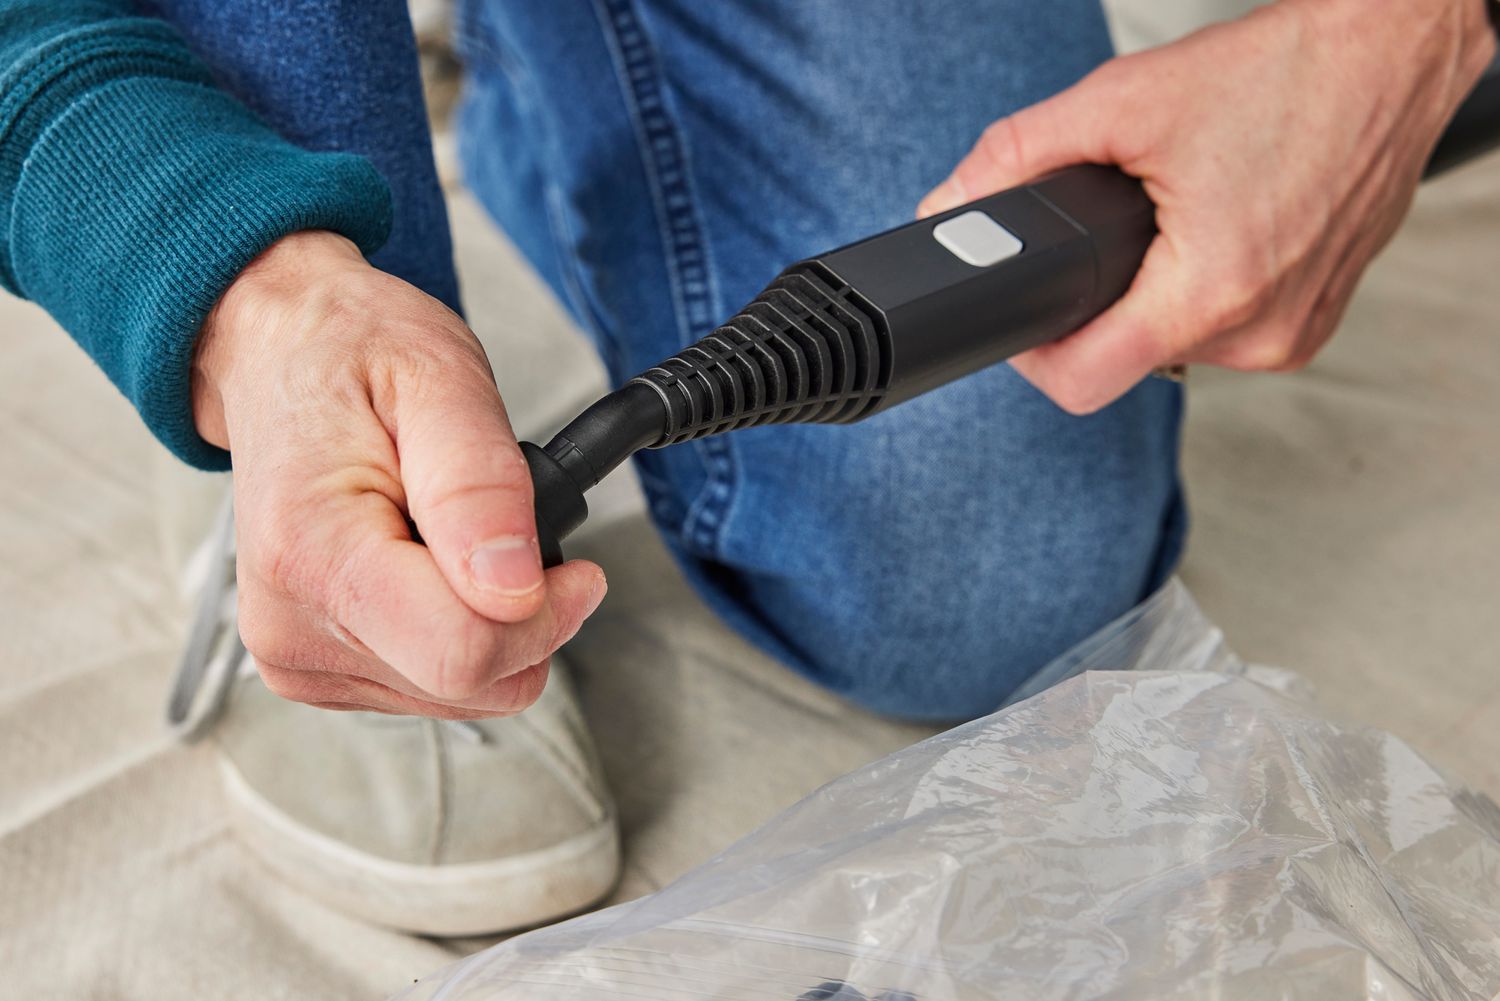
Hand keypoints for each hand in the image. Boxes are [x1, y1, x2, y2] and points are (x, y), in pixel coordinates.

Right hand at [192, 231, 605, 718]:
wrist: (279, 355)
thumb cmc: (353, 354)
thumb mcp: (440, 380)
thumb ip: (481, 485)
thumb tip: (515, 588)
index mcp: (312, 552)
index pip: (462, 653)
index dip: (545, 618)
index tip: (576, 568)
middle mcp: (291, 623)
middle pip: (466, 683)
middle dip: (522, 620)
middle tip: (508, 530)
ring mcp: (295, 654)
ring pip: (457, 693)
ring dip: (488, 624)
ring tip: (450, 533)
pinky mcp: (311, 668)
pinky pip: (428, 686)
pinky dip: (454, 632)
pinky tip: (427, 562)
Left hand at [919, 0, 1496, 413]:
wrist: (1393, 56)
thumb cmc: (1286, 73)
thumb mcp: (1124, 101)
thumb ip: (1020, 154)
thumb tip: (953, 201)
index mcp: (1212, 293)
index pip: (1082, 383)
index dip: (1033, 353)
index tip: (1025, 311)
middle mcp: (1260, 335)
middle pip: (1124, 362)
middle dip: (1097, 304)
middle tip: (1108, 232)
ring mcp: (1293, 336)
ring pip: (1172, 348)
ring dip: (1150, 295)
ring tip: (1173, 218)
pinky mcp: (1311, 325)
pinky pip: (1222, 332)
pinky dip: (1198, 292)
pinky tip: (1212, 232)